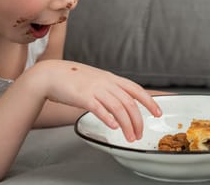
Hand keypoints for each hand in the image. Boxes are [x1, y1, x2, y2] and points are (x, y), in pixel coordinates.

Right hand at [34, 60, 161, 141]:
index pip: (136, 89)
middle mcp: (106, 82)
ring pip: (118, 108)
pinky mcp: (83, 97)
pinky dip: (108, 118)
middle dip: (138, 120)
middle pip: (129, 103)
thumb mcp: (97, 79)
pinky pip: (99, 108)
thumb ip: (109, 88)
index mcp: (111, 78)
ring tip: (129, 137)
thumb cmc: (73, 79)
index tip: (158, 112)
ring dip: (126, 125)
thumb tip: (122, 100)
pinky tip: (113, 127)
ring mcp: (95, 89)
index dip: (149, 101)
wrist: (52, 74)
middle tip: (139, 134)